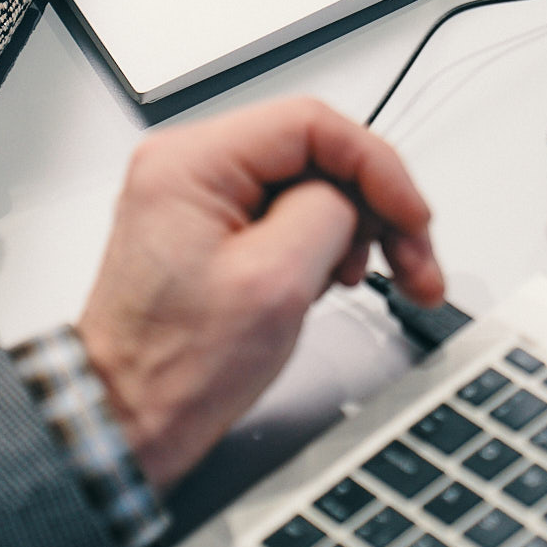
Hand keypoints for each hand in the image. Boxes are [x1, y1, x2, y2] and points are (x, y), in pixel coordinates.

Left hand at [75, 98, 443, 490]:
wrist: (129, 421)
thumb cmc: (176, 369)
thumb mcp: (275, 283)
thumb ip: (327, 215)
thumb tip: (354, 197)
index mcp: (192, 164)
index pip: (311, 124)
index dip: (377, 167)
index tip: (412, 216)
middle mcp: (188, 169)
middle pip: (316, 155)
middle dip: (376, 207)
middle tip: (417, 261)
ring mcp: (198, 201)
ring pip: (310, 187)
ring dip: (358, 231)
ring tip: (385, 280)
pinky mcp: (211, 232)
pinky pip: (288, 216)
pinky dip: (326, 245)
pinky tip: (338, 282)